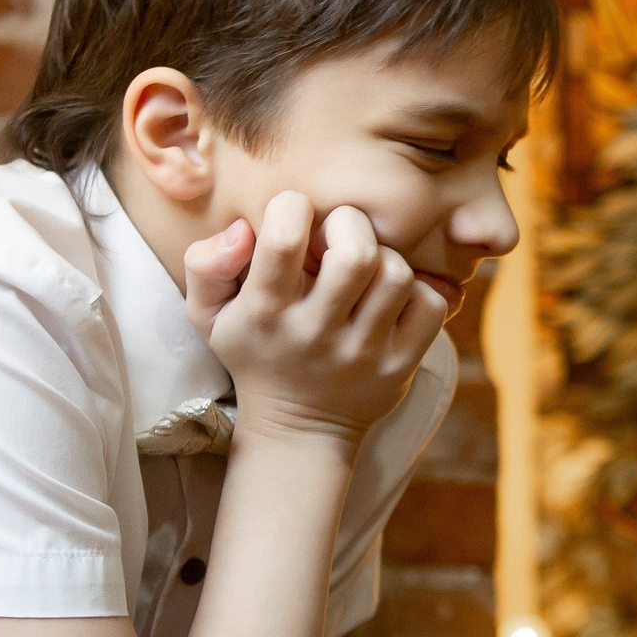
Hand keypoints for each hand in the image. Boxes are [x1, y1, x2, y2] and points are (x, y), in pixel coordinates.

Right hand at [183, 192, 448, 447]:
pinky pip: (430, 306)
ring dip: (385, 257)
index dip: (293, 207)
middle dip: (350, 224)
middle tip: (339, 236)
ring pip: (396, 275)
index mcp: (265, 311)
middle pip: (356, 253)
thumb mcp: (208, 314)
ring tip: (366, 270)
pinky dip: (418, 291)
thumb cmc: (254, 351)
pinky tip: (392, 298)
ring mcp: (362, 353)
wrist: (296, 429)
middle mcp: (315, 333)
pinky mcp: (400, 366)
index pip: (284, 239)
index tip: (294, 216)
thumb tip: (243, 228)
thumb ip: (205, 264)